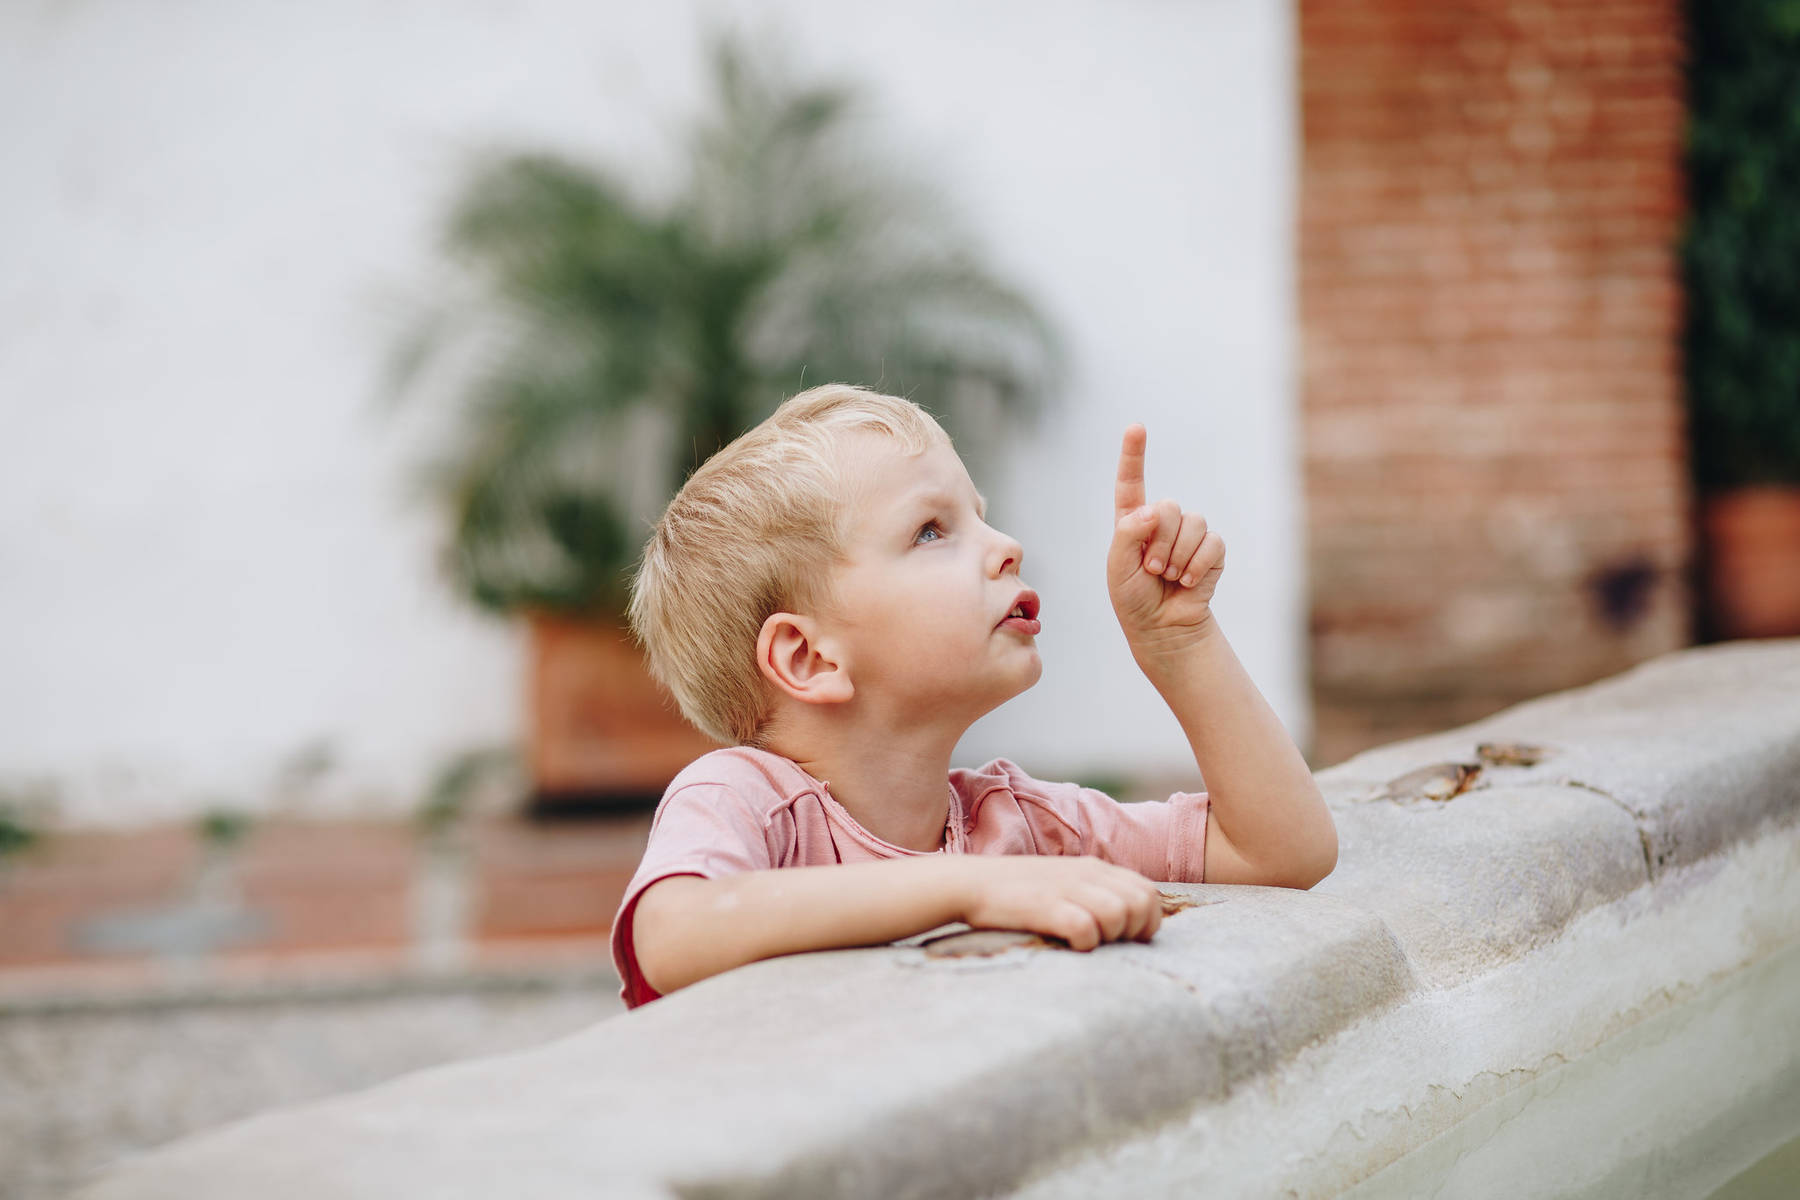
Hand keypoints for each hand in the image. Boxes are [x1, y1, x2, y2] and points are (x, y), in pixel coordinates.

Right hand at [954, 855, 1162, 949]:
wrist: (970, 883)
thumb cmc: (1018, 892)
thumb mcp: (1065, 882)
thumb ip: (1094, 893)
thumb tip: (1125, 922)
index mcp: (1095, 867)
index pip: (1148, 892)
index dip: (1147, 921)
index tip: (1127, 939)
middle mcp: (1087, 874)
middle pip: (1142, 903)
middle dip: (1135, 931)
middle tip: (1109, 944)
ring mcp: (1067, 888)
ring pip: (1120, 914)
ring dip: (1110, 936)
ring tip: (1086, 943)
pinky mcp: (1046, 906)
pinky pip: (1086, 929)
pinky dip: (1084, 943)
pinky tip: (1067, 945)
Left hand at [1107, 424, 1224, 650]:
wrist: (1162, 627)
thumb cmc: (1133, 598)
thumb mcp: (1118, 567)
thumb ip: (1127, 534)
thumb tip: (1153, 511)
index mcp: (1132, 521)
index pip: (1131, 482)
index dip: (1133, 454)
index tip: (1136, 427)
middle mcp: (1161, 522)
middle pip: (1168, 506)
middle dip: (1160, 541)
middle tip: (1153, 570)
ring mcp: (1189, 534)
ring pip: (1192, 523)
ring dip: (1178, 556)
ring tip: (1169, 577)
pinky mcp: (1212, 549)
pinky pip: (1212, 542)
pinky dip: (1198, 565)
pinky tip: (1189, 581)